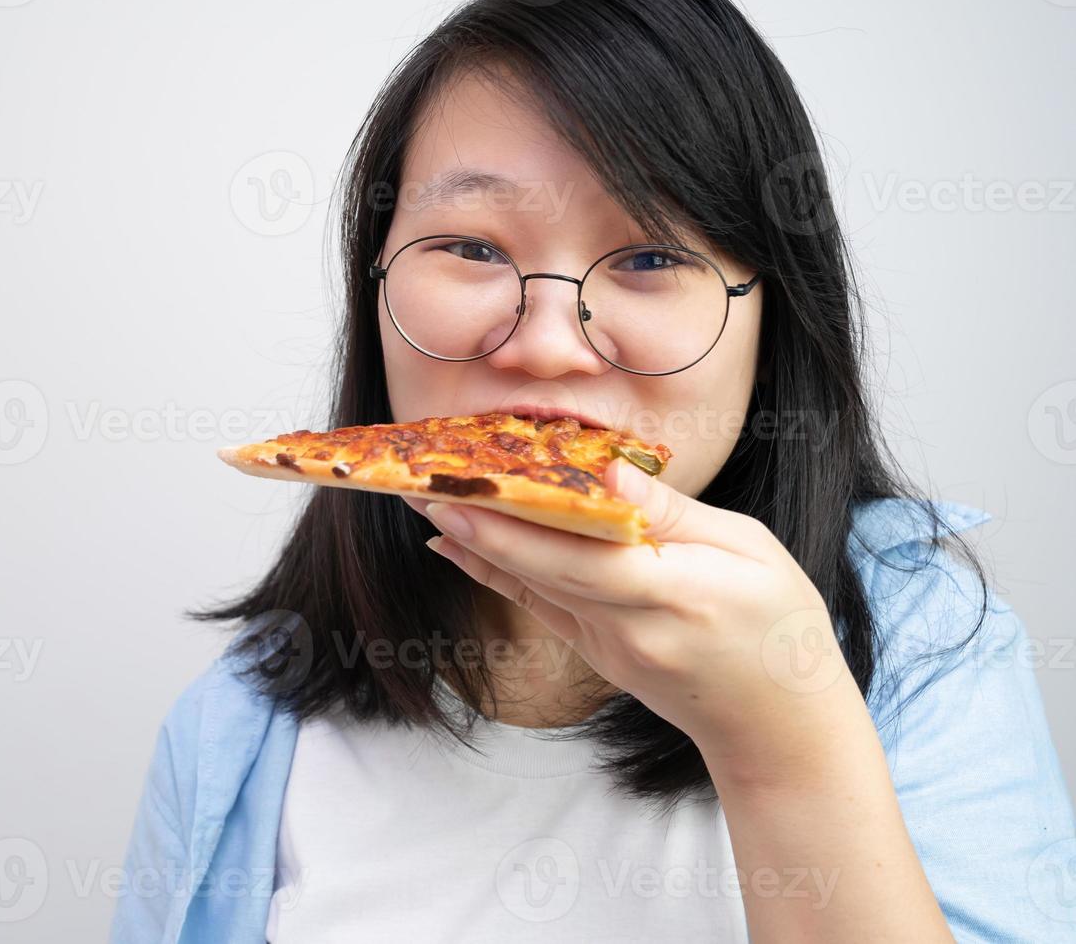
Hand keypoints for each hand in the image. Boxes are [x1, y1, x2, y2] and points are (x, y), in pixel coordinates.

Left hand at [408, 457, 863, 781]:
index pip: (585, 556)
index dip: (521, 526)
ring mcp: (605, 646)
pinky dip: (493, 569)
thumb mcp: (748, 548)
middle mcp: (629, 626)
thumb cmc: (778, 623)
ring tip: (422, 494)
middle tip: (417, 481)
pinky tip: (451, 542)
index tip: (469, 490)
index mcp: (677, 592)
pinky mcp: (594, 653)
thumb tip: (608, 471)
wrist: (774, 723)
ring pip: (531, 584)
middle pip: (542, 569)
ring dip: (474, 538)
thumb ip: (672, 512)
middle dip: (476, 523)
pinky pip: (536, 604)